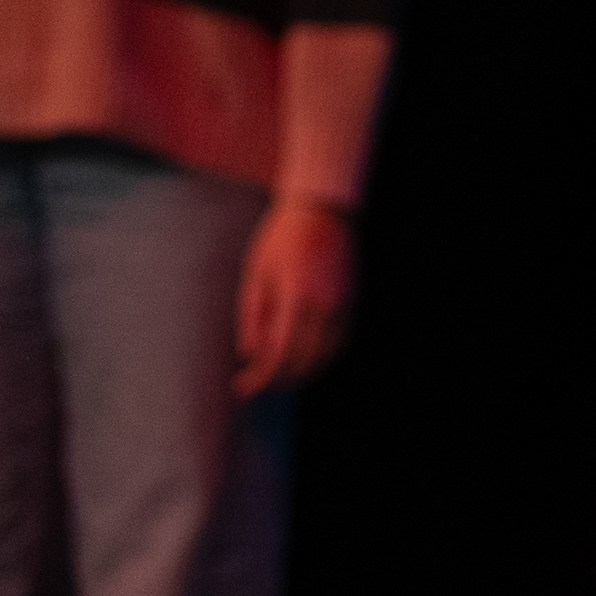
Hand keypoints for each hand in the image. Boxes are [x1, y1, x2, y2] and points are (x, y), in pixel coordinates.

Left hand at [233, 198, 356, 396]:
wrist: (323, 208)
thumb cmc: (282, 238)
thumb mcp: (256, 274)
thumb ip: (252, 316)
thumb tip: (250, 354)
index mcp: (297, 298)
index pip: (280, 356)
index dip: (261, 378)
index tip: (242, 387)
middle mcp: (325, 306)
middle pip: (303, 362)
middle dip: (277, 379)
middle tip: (255, 383)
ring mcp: (344, 305)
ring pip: (325, 357)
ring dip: (300, 372)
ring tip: (276, 374)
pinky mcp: (353, 301)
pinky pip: (339, 342)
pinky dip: (321, 357)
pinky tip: (303, 357)